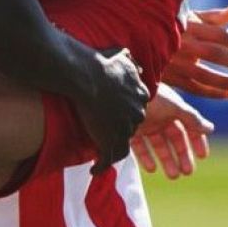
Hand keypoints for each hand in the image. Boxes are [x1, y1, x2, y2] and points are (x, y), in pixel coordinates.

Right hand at [73, 45, 150, 174]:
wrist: (86, 77)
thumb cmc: (100, 63)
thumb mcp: (120, 56)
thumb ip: (129, 62)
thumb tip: (134, 63)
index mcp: (140, 95)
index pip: (136, 108)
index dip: (124, 113)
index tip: (114, 117)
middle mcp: (137, 113)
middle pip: (130, 127)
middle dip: (119, 132)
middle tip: (105, 136)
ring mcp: (125, 129)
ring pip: (121, 146)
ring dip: (111, 151)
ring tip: (101, 157)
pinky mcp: (110, 141)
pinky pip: (109, 159)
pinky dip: (102, 166)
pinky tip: (94, 170)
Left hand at [130, 85, 212, 179]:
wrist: (123, 91)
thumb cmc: (152, 96)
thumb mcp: (175, 107)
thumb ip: (192, 119)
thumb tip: (211, 129)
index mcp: (172, 109)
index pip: (188, 127)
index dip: (196, 141)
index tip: (203, 156)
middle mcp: (159, 117)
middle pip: (174, 140)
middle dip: (182, 156)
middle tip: (187, 172)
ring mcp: (144, 124)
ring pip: (158, 146)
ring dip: (166, 160)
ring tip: (173, 176)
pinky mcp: (129, 130)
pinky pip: (140, 147)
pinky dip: (146, 158)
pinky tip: (152, 169)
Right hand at [161, 5, 227, 99]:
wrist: (132, 35)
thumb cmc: (165, 22)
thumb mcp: (185, 14)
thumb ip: (212, 16)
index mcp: (188, 25)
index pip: (220, 35)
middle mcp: (183, 44)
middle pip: (216, 54)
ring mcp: (175, 62)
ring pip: (206, 76)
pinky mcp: (169, 77)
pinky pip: (194, 88)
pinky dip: (213, 93)